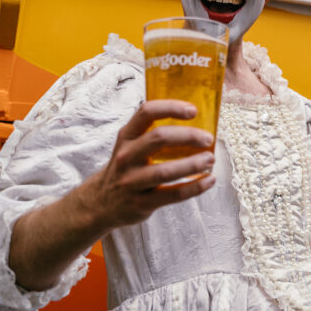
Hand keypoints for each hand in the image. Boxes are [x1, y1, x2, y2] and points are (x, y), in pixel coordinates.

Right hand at [81, 100, 216, 231]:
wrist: (100, 203)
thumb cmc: (126, 168)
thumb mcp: (130, 146)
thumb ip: (152, 133)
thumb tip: (196, 122)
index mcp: (126, 136)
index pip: (147, 112)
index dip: (171, 108)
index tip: (194, 110)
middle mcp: (126, 156)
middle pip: (158, 138)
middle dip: (188, 136)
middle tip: (208, 139)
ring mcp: (131, 181)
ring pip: (165, 171)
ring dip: (193, 164)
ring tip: (210, 160)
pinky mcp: (140, 203)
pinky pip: (172, 195)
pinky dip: (194, 187)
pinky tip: (209, 180)